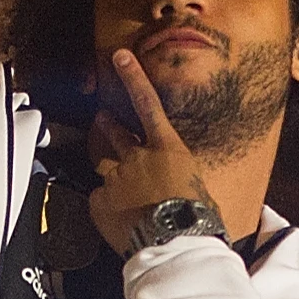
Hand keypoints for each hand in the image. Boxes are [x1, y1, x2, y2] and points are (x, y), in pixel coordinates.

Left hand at [87, 51, 220, 250]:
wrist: (174, 241)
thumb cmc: (197, 217)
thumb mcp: (199, 190)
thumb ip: (181, 179)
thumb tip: (181, 188)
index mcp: (167, 149)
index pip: (148, 104)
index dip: (133, 78)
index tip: (120, 57)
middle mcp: (137, 157)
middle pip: (117, 134)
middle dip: (108, 125)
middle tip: (102, 118)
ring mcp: (115, 178)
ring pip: (105, 167)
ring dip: (108, 168)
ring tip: (113, 180)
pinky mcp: (100, 200)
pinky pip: (99, 199)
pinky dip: (107, 206)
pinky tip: (118, 219)